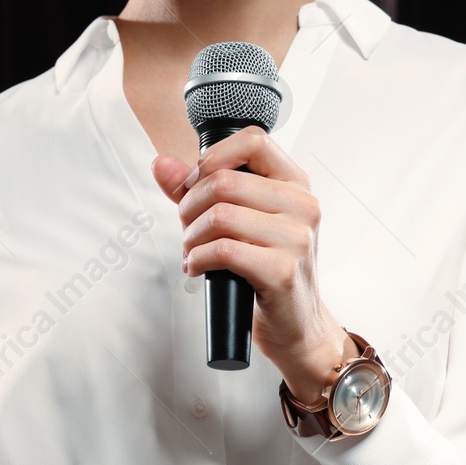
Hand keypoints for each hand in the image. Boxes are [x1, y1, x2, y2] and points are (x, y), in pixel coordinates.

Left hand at [152, 126, 348, 402]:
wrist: (296, 324)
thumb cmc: (267, 269)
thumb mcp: (237, 222)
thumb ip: (198, 190)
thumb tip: (162, 164)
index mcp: (296, 184)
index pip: (253, 140)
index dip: (212, 158)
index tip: (196, 184)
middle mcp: (303, 206)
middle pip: (225, 181)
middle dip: (190, 205)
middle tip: (187, 228)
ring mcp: (296, 239)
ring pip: (220, 215)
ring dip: (192, 236)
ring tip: (193, 250)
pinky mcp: (283, 272)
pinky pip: (223, 250)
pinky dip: (199, 258)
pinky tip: (198, 267)